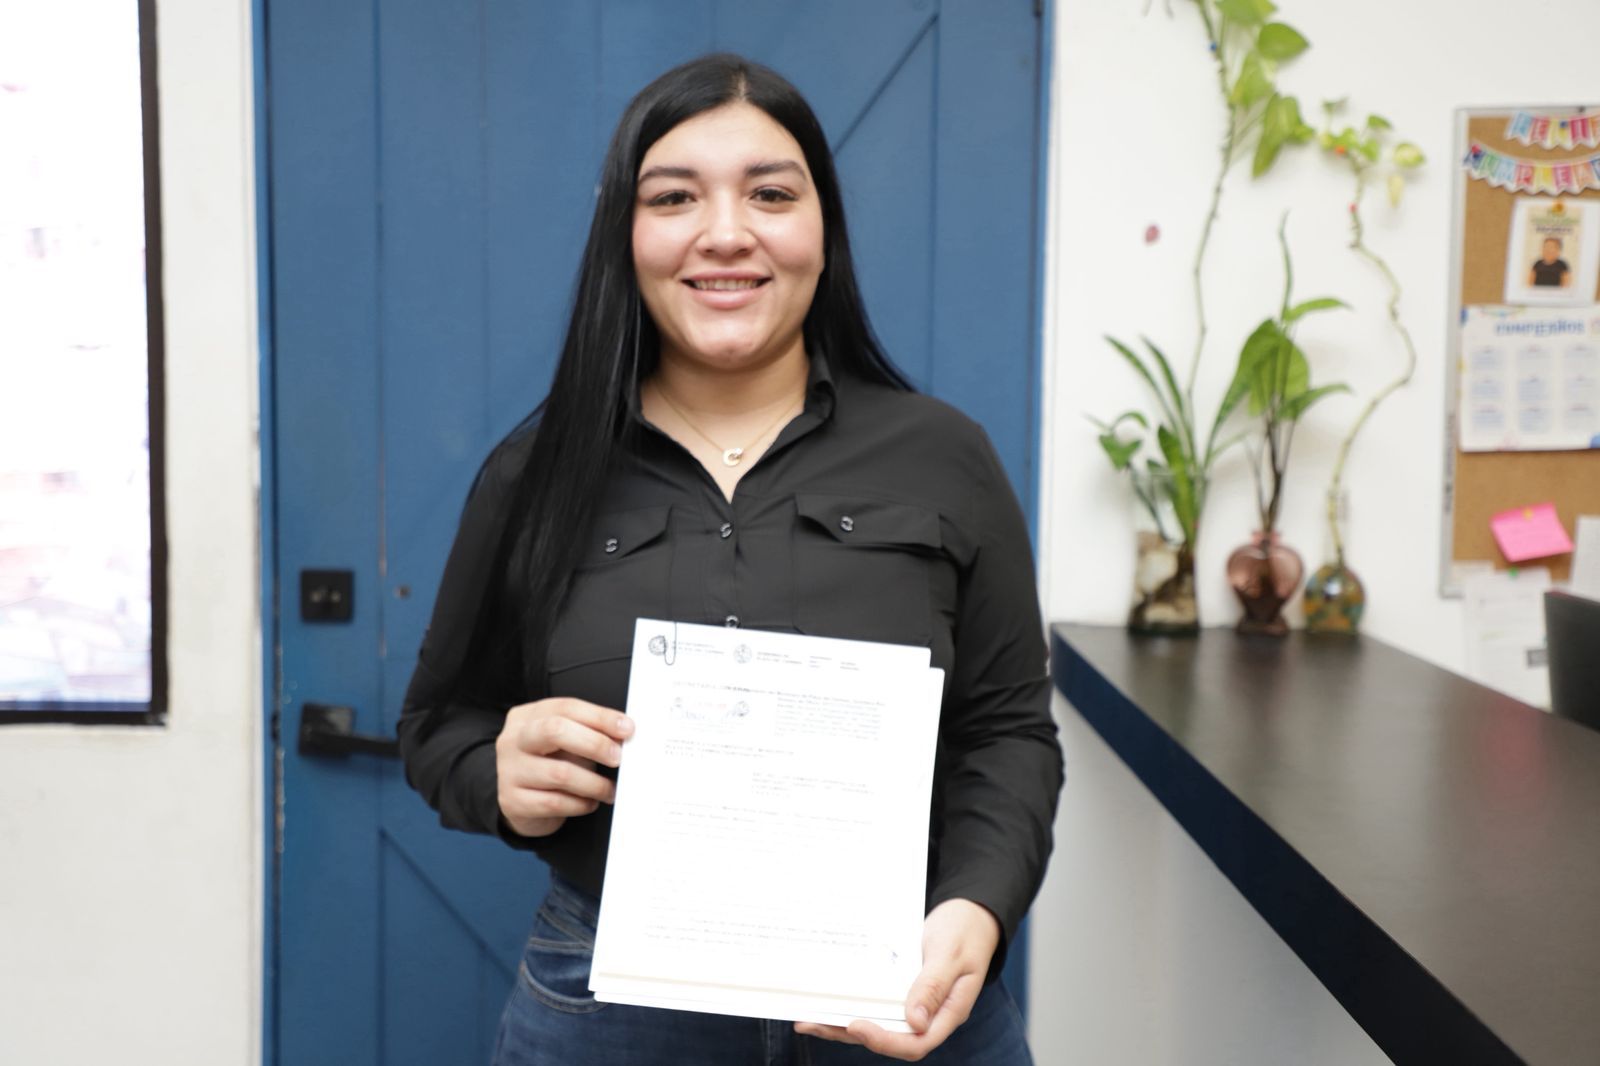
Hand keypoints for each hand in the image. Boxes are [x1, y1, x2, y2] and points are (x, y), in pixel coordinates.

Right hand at [495, 697, 632, 837]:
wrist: (519, 802)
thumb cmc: (548, 765)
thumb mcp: (565, 743)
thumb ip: (589, 734)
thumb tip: (623, 734)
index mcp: (527, 717)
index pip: (566, 707)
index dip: (600, 717)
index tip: (626, 728)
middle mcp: (513, 740)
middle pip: (555, 730)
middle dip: (594, 743)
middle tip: (617, 757)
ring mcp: (509, 771)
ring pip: (560, 773)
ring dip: (594, 783)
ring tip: (608, 790)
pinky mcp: (513, 801)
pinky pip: (555, 802)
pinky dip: (580, 804)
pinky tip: (589, 803)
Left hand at [794, 898, 999, 1060]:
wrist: (970, 915)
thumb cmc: (966, 932)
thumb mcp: (951, 954)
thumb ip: (934, 986)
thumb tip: (914, 1022)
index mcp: (948, 1012)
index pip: (916, 1043)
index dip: (884, 1040)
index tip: (856, 1026)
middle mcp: (929, 1014)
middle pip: (890, 1037)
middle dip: (851, 1034)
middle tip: (815, 1023)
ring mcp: (914, 1003)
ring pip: (878, 1022)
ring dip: (844, 1023)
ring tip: (809, 1019)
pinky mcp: (903, 990)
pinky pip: (877, 1003)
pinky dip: (853, 1002)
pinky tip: (829, 998)